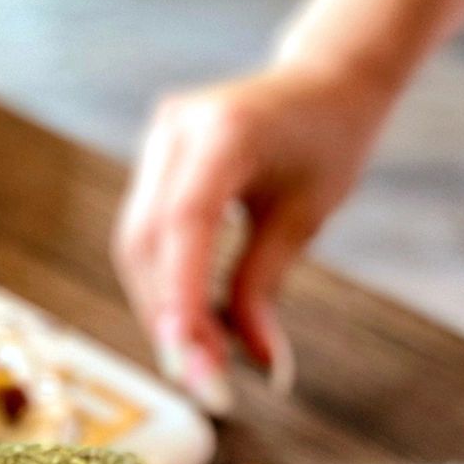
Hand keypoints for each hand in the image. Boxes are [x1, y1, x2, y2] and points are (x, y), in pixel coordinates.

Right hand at [113, 65, 393, 412]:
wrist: (324, 81)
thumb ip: (264, 290)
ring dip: (160, 310)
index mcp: (225, 130)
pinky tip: (187, 327)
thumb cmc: (328, 143)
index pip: (185, 223)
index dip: (181, 297)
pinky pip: (142, 237)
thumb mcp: (305, 218)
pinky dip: (161, 286)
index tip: (191, 363)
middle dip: (168, 317)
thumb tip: (261, 369)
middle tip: (201, 382)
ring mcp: (156, 144)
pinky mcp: (152, 164)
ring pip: (135, 246)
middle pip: (146, 242)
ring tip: (197, 363)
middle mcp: (176, 131)